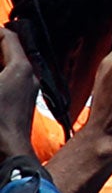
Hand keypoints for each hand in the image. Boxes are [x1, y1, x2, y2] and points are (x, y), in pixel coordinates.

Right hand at [0, 27, 38, 161]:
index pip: (6, 37)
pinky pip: (8, 80)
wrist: (8, 155)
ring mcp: (28, 89)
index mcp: (20, 68)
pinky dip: (0, 74)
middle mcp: (29, 75)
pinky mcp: (22, 102)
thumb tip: (0, 68)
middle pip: (8, 50)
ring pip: (9, 65)